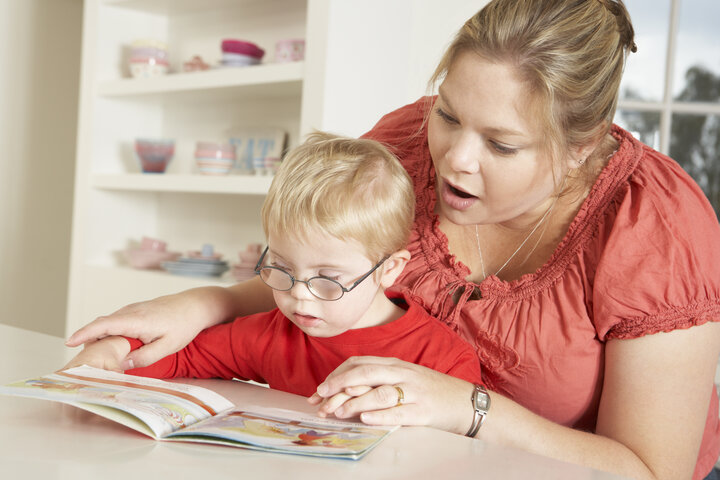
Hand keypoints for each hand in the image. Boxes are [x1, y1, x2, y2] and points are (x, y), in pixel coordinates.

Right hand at [65, 290, 214, 368]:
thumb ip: (144, 357)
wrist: (195, 305)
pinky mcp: (136, 311)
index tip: (69, 342)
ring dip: (98, 337)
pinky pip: (116, 322)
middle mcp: (130, 312)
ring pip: (109, 324)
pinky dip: (108, 333)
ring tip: (92, 357)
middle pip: (102, 325)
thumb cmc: (184, 325)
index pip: (104, 325)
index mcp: (136, 320)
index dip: (85, 333)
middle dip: (87, 340)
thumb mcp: (167, 346)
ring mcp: (132, 310)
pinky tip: (111, 347)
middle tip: (79, 360)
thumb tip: (122, 365)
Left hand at [308, 356, 476, 434]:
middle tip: (320, 396)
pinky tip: (365, 418)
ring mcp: (414, 391)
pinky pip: (399, 412)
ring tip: (336, 411)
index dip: (336, 374)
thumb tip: (346, 390)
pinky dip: (380, 415)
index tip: (319, 389)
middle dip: (339, 383)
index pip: (360, 363)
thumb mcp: (404, 378)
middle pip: (365, 372)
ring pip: (380, 392)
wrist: (466, 401)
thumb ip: (380, 379)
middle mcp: (403, 373)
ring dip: (354, 401)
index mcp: (396, 364)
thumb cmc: (431, 391)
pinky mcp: (424, 411)